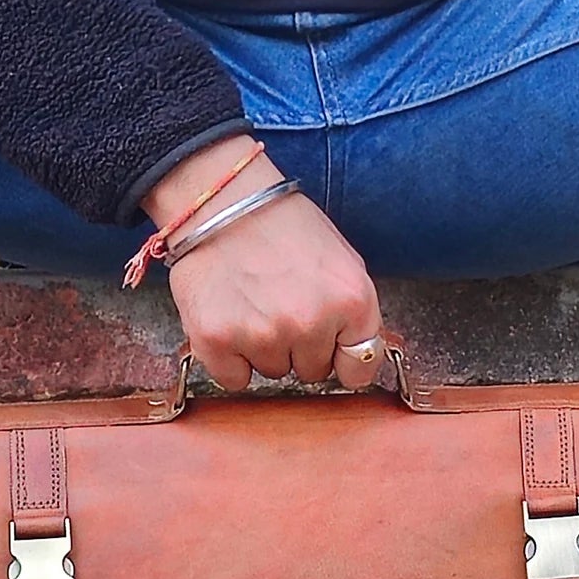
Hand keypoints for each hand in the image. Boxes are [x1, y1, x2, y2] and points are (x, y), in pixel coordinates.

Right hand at [143, 137, 384, 391]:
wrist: (220, 199)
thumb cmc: (281, 225)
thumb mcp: (340, 260)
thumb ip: (354, 312)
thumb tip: (357, 358)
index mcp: (352, 299)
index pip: (360, 367)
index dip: (342, 357)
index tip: (329, 346)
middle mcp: (311, 322)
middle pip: (313, 371)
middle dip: (299, 345)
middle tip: (279, 303)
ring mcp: (263, 335)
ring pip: (273, 372)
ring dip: (263, 348)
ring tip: (252, 302)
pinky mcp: (218, 342)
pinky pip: (234, 379)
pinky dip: (229, 358)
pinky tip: (229, 319)